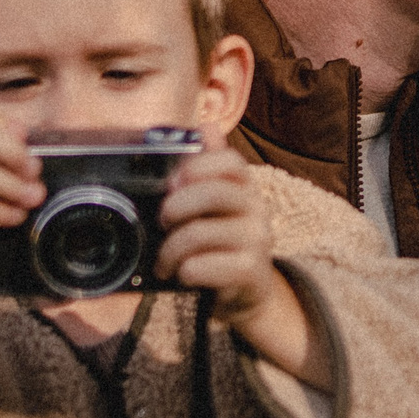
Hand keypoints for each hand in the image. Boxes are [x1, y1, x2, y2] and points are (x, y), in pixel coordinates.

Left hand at [157, 146, 324, 387]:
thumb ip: (208, 168)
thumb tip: (207, 125)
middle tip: (161, 222)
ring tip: (164, 261)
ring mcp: (257, 241)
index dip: (198, 167)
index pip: (230, 162)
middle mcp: (257, 210)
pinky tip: (183, 275)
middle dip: (177, 207)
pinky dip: (185, 271)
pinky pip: (204, 266)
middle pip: (215, 194)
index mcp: (245, 188)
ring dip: (171, 249)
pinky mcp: (251, 272)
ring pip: (202, 233)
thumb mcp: (216, 206)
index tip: (173, 182)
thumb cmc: (222, 243)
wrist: (248, 292)